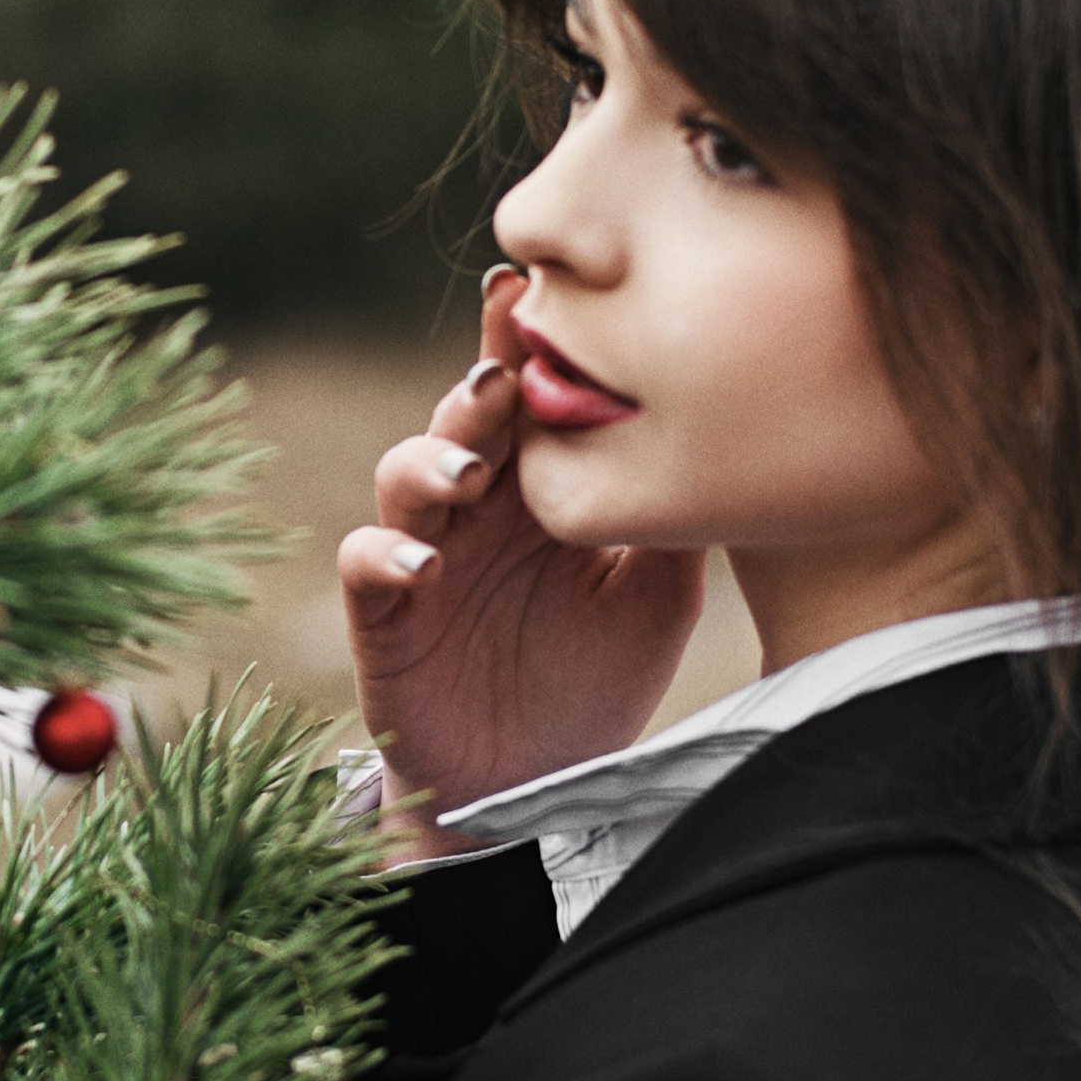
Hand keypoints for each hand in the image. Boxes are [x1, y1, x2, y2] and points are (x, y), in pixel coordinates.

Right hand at [338, 267, 704, 847]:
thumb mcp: (659, 592)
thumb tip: (714, 430)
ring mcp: (426, 553)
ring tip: (471, 469)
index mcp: (538, 485)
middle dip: (476, 384)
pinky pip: (366, 562)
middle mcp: (476, 505)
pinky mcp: (386, 615)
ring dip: (430, 459)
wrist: (539, 790)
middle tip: (501, 368)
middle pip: (461, 417)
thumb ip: (669, 515)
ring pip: (404, 473)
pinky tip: (425, 559)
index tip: (532, 290)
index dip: (520, 343)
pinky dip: (388, 551)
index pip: (527, 398)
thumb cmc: (596, 677)